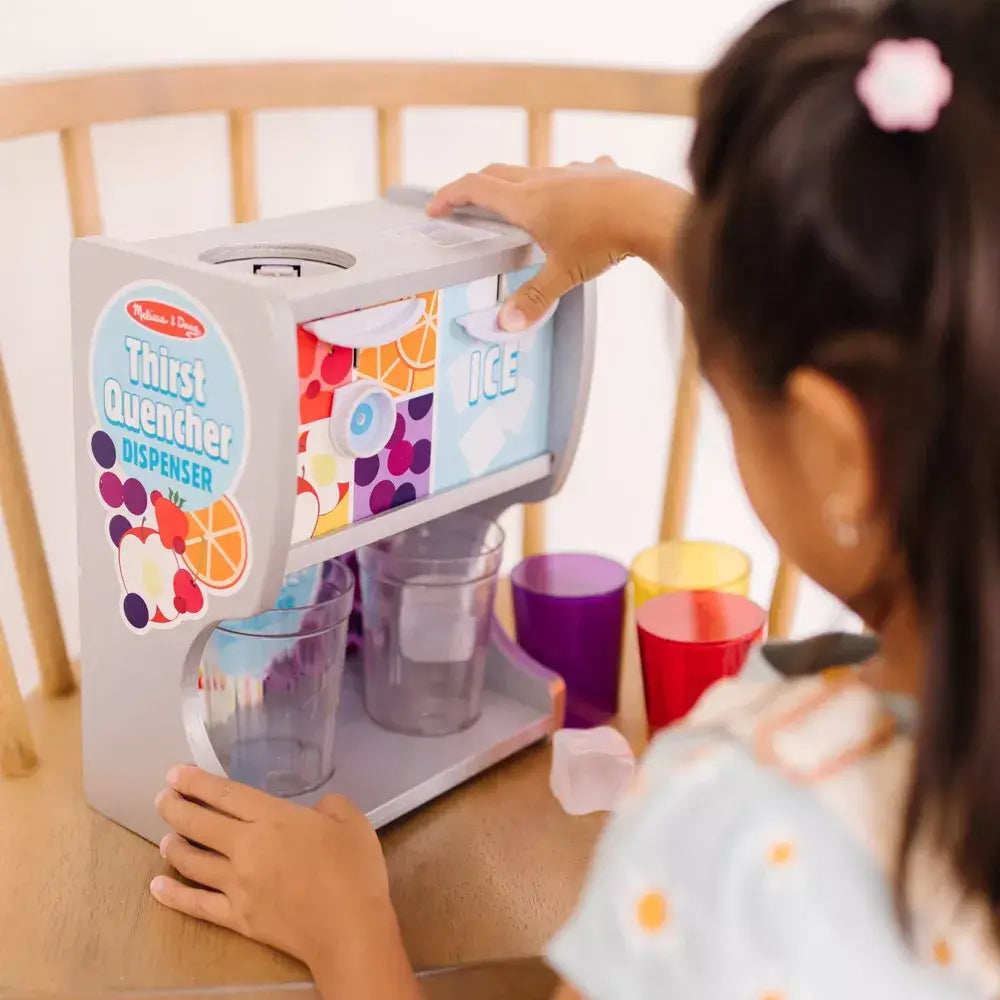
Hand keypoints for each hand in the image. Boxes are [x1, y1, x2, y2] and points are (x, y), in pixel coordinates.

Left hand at [151, 766, 416, 996]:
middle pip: (199, 824)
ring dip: (173, 846)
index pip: (226, 794)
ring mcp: (237, 884)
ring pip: (192, 861)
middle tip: (162, 798)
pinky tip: (157, 887)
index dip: (197, 782)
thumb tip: (315, 810)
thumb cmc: (354, 870)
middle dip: (175, 808)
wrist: (348, 928)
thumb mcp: (351, 820)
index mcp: (273, 818)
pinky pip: (196, 904)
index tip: (175, 774)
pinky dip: (173, 895)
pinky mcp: (236, 917)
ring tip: (165, 837)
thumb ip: (330, 805)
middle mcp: (246, 847)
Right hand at [428, 157, 644, 330]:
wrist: (652, 213)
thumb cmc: (606, 239)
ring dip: (518, 185)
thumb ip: (533, 299)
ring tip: (518, 207)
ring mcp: (573, 171)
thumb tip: (505, 324)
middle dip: (476, 189)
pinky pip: (573, 172)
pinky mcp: (600, 171)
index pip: (475, 188)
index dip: (449, 196)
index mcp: (527, 201)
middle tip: (465, 205)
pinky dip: (562, 184)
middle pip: (498, 174)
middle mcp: (545, 178)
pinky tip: (574, 196)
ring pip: (534, 171)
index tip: (436, 208)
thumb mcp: (564, 275)